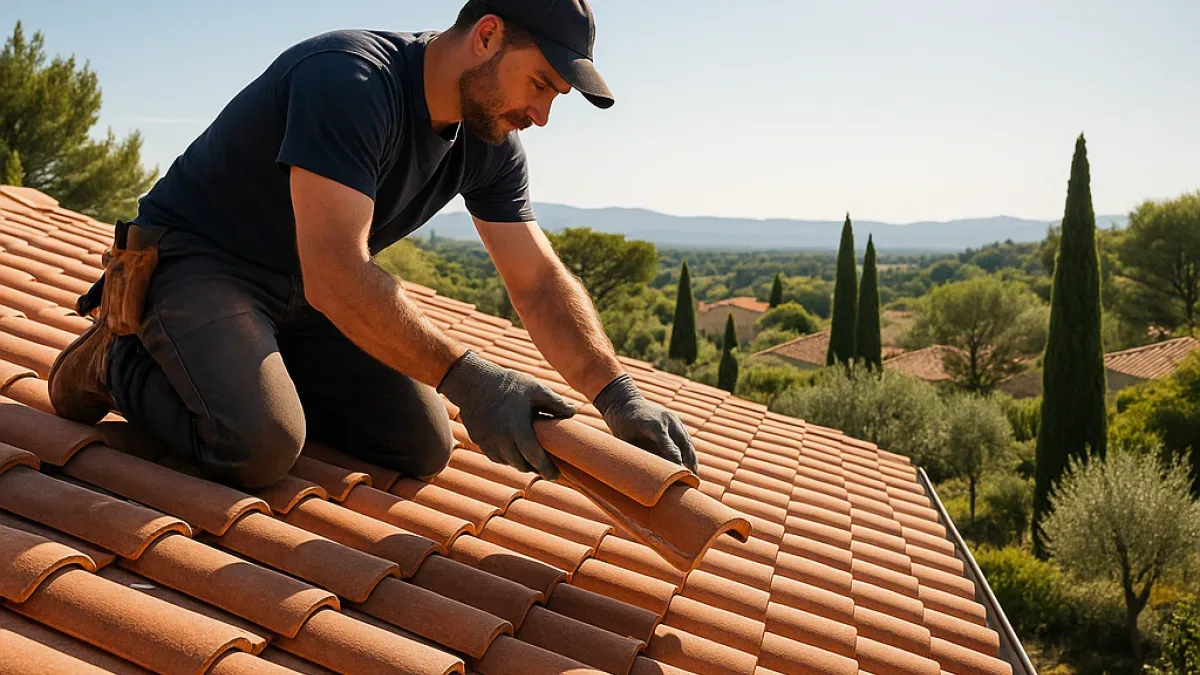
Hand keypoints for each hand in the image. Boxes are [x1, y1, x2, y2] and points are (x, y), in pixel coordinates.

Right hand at [437, 351, 575, 478]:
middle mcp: (501, 440)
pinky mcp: (479, 440)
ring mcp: (488, 442)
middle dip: (534, 467)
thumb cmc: (508, 384)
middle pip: (521, 465)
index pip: (535, 458)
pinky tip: (512, 449)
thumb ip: (556, 402)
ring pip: (507, 462)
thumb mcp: (535, 389)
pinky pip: (495, 456)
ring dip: (519, 462)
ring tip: (530, 458)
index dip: (547, 469)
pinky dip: (505, 456)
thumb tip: (575, 411)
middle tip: (545, 466)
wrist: (473, 381)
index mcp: (518, 429)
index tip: (556, 476)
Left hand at [593, 374, 698, 473]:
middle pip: (683, 444)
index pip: (669, 445)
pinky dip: (689, 453)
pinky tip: (690, 466)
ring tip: (694, 477)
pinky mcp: (676, 423)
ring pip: (687, 443)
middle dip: (689, 463)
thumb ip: (638, 455)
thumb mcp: (624, 440)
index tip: (681, 475)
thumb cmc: (622, 425)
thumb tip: (647, 477)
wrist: (625, 402)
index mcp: (652, 424)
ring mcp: (673, 420)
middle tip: (692, 481)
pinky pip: (686, 440)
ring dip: (692, 459)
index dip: (676, 462)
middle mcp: (667, 420)